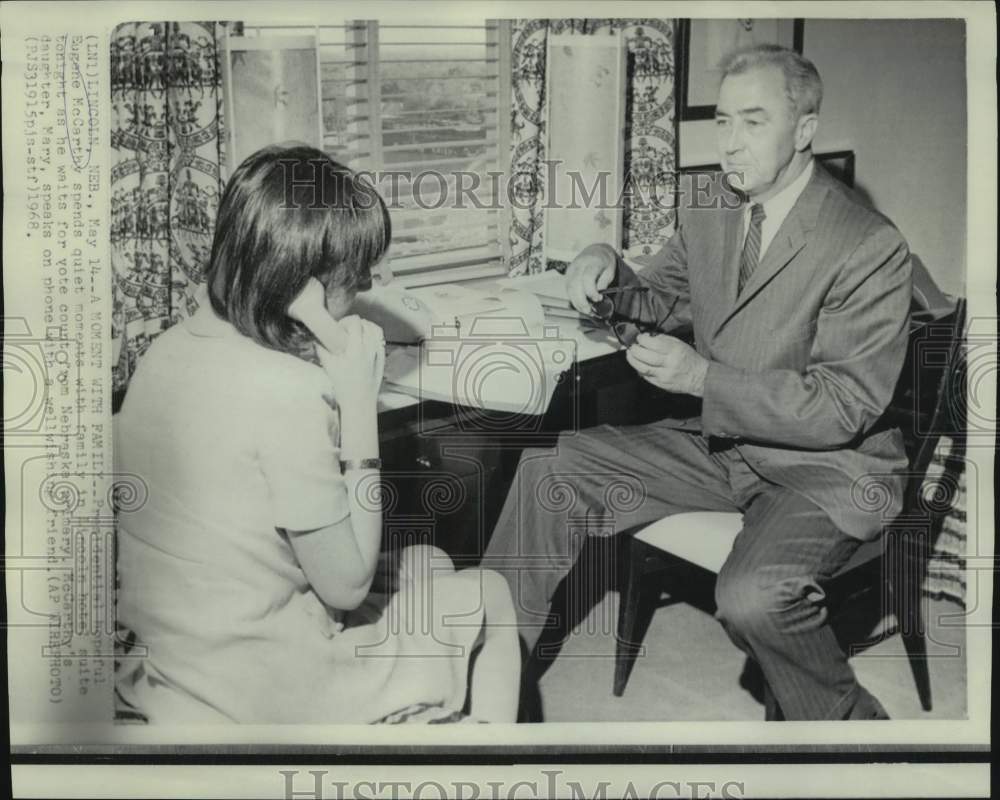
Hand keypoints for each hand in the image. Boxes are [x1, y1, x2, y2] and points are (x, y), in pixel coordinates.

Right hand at [288, 278, 385, 413]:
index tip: (339, 327)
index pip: (356, 322)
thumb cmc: (343, 386)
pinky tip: (366, 343)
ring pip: (376, 330)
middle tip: (346, 331)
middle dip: (355, 324)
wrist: (359, 401)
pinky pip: (380, 341)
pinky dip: (374, 337)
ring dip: (366, 328)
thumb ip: (321, 350)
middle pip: (366, 324)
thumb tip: (315, 341)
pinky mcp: (382, 359)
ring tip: (357, 335)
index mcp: (356, 347)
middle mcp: (369, 348)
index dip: (346, 320)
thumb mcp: (329, 367)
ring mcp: (378, 353)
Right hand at [566, 244, 616, 314]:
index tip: (598, 299)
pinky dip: (574, 299)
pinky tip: (581, 305)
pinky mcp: (568, 275)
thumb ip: (603, 284)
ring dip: (576, 302)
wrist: (596, 251)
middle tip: (589, 311)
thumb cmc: (604, 263)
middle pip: (575, 285)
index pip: (587, 277)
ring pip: (569, 289)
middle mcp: (579, 265)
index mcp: (592, 262)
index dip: (591, 291)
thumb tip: (596, 299)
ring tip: (585, 310)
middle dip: (581, 301)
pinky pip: (568, 289)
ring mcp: (571, 270)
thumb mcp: (610, 272)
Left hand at [625, 333, 708, 396]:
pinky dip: (639, 369)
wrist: (700, 378)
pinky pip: (645, 377)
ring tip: (630, 355)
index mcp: (674, 350)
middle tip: (632, 346)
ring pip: (642, 368)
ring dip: (632, 360)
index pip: (653, 344)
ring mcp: (664, 375)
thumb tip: (648, 337)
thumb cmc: (690, 359)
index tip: (639, 338)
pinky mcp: (661, 384)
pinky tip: (638, 364)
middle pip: (645, 356)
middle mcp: (669, 363)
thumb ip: (664, 340)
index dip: (642, 340)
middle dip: (634, 350)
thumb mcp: (680, 344)